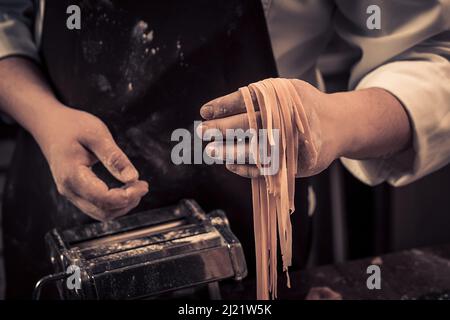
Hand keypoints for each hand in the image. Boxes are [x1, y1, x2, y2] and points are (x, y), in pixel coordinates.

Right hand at [34, 106, 148, 220]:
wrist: (49, 125)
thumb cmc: (71, 126)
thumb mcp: (97, 134)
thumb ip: (114, 157)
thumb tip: (132, 177)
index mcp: (73, 175)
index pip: (104, 199)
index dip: (128, 196)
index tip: (143, 185)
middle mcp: (69, 189)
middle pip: (103, 211)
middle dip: (127, 202)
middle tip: (142, 186)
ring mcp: (70, 193)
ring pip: (100, 214)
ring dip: (121, 206)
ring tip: (135, 188)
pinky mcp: (75, 192)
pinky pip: (96, 207)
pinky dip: (113, 203)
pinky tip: (124, 190)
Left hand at [198, 79, 341, 177]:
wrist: (338, 126)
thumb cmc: (304, 108)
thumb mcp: (286, 91)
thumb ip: (257, 97)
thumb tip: (218, 110)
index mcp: (283, 98)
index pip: (248, 99)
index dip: (224, 105)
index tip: (205, 111)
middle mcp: (288, 120)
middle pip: (249, 124)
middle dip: (222, 128)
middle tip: (202, 131)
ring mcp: (292, 144)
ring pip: (256, 150)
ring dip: (230, 151)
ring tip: (210, 151)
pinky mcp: (295, 164)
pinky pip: (266, 169)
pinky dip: (246, 168)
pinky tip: (230, 165)